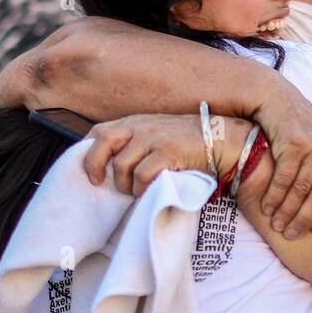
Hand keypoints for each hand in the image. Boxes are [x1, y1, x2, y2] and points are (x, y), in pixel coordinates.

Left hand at [82, 114, 213, 195]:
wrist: (223, 140)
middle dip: (94, 164)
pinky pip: (143, 175)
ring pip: (122, 165)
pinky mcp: (168, 151)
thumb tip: (112, 166)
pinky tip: (150, 191)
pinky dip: (142, 188)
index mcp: (137, 122)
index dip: (88, 151)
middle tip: (99, 183)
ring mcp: (154, 137)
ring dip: (125, 184)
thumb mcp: (158, 135)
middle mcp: (142, 126)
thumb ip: (137, 143)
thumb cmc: (189, 143)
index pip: (100, 131)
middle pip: (103, 140)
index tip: (92, 172)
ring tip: (135, 191)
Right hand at [254, 85, 311, 238]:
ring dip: (287, 211)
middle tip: (291, 234)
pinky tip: (266, 207)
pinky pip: (285, 179)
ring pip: (301, 190)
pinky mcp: (295, 144)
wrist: (277, 99)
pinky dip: (275, 196)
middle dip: (304, 219)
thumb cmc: (296, 129)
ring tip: (276, 225)